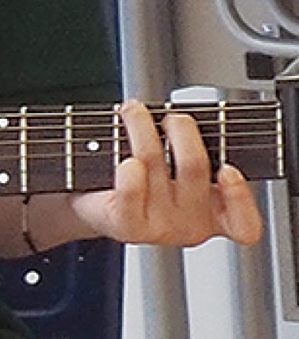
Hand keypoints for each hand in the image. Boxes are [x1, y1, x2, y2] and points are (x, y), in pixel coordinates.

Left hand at [69, 99, 262, 247]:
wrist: (95, 204)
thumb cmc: (140, 180)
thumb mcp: (177, 167)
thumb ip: (193, 149)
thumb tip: (191, 118)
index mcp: (214, 213)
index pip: (243, 222)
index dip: (241, 197)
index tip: (229, 168)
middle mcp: (190, 223)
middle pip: (194, 166)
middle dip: (182, 129)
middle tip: (171, 117)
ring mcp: (159, 227)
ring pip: (154, 162)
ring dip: (142, 127)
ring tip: (133, 111)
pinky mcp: (128, 225)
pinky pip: (131, 193)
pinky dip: (128, 172)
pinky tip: (125, 159)